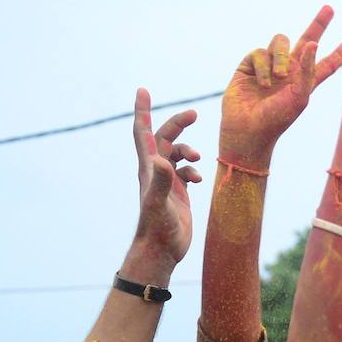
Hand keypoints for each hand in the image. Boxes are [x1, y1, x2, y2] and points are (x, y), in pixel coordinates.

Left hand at [131, 89, 200, 269]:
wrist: (162, 251)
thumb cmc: (158, 229)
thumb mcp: (160, 203)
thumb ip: (162, 181)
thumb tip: (162, 160)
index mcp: (148, 168)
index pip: (142, 133)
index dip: (142, 111)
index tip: (142, 90)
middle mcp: (155, 171)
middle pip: (164, 138)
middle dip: (178, 124)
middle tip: (194, 113)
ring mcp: (167, 182)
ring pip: (177, 154)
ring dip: (189, 150)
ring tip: (198, 158)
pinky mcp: (177, 193)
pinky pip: (187, 172)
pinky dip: (194, 170)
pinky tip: (199, 181)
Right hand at [218, 7, 341, 162]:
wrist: (248, 129)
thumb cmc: (277, 119)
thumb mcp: (300, 96)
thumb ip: (308, 70)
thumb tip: (312, 43)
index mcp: (305, 81)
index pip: (326, 65)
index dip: (337, 54)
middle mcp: (289, 70)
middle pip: (306, 40)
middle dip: (318, 24)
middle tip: (330, 8)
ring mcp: (269, 66)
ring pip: (279, 41)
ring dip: (280, 57)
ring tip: (278, 78)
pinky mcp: (249, 65)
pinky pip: (259, 52)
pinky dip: (263, 66)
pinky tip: (262, 84)